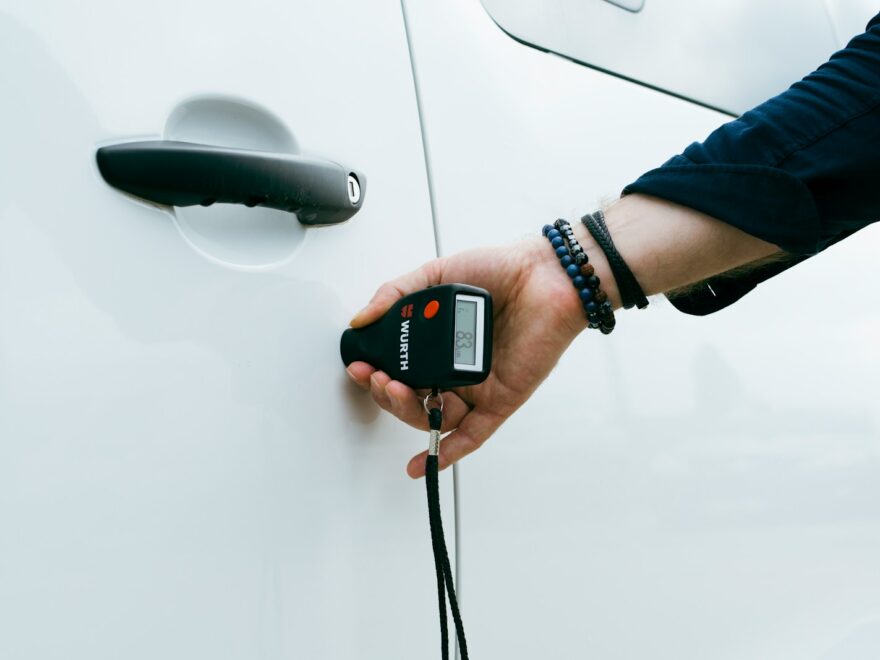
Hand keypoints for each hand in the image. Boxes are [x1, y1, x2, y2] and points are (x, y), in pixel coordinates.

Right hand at [345, 236, 589, 477]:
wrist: (546, 274)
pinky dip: (446, 452)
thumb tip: (361, 319)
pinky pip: (472, 434)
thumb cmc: (501, 270)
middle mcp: (455, 368)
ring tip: (391, 389)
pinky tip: (422, 464)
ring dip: (406, 412)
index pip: (400, 370)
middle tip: (374, 377)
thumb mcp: (436, 275)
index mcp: (439, 344)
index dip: (375, 373)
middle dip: (385, 393)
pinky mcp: (500, 400)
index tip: (358, 364)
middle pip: (412, 399)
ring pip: (433, 417)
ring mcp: (477, 388)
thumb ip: (396, 294)